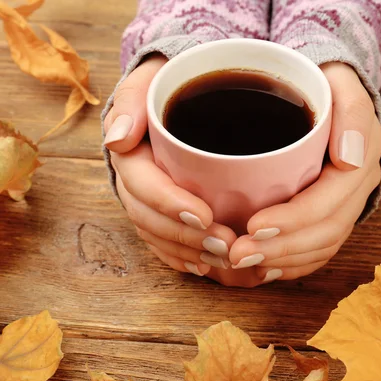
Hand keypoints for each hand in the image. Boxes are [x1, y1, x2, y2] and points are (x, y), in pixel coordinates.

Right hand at [105, 55, 238, 280]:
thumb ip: (133, 101)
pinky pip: (162, 243)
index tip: (204, 216)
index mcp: (129, 153)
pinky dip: (181, 258)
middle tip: (226, 246)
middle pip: (150, 219)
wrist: (176, 94)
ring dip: (189, 253)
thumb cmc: (168, 83)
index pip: (144, 184)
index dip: (170, 204)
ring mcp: (145, 200)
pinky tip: (206, 267)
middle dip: (186, 237)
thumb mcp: (151, 79)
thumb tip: (118, 139)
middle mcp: (133, 181)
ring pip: (158, 236)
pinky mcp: (160, 211)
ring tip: (225, 260)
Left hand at [229, 62, 380, 283]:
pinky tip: (266, 269)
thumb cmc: (326, 85)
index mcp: (361, 160)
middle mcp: (358, 189)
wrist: (331, 93)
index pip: (330, 201)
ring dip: (283, 262)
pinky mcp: (335, 213)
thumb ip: (351, 113)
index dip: (294, 220)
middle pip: (326, 232)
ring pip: (322, 247)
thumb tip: (349, 160)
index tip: (253, 226)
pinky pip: (320, 250)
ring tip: (243, 265)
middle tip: (238, 255)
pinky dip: (293, 264)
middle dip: (282, 249)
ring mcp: (348, 204)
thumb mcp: (341, 83)